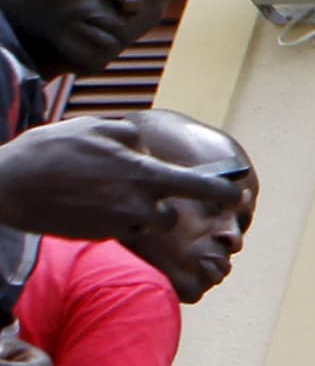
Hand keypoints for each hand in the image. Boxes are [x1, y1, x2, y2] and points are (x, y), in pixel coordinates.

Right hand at [0, 116, 248, 243]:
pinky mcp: (100, 237)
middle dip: (165, 207)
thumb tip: (145, 150)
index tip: (239, 194)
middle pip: (172, 215)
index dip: (225, 192)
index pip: (200, 186)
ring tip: (106, 198)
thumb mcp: (92, 129)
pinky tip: (88, 206)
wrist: (8, 186)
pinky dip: (113, 221)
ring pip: (146, 225)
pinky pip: (120, 231)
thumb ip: (128, 137)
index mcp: (141, 173)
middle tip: (148, 198)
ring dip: (137, 215)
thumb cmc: (48, 152)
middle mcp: (137, 203)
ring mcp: (119, 224)